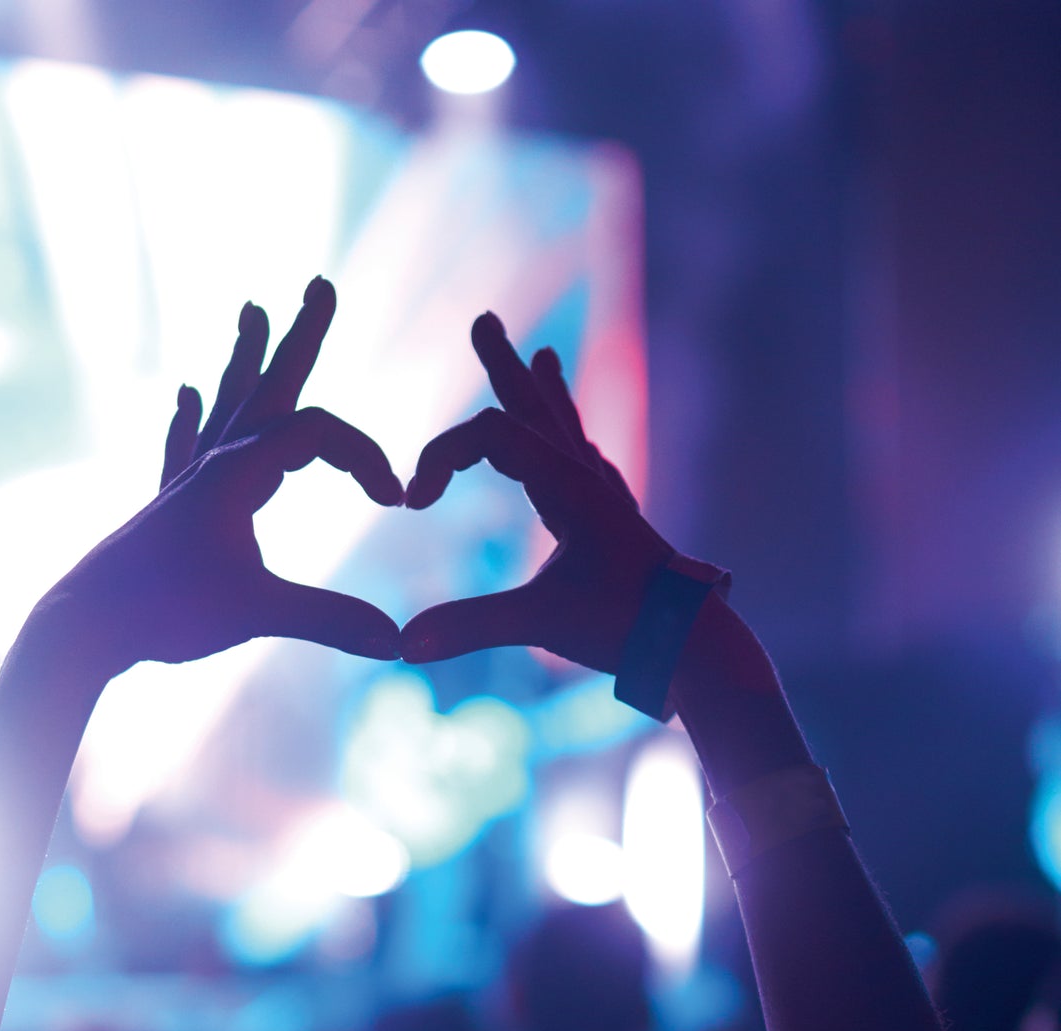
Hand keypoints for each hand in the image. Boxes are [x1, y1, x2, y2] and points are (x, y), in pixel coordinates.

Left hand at [46, 278, 402, 678]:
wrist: (87, 623)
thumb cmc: (166, 612)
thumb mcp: (257, 613)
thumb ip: (329, 619)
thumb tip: (398, 642)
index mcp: (239, 472)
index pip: (319, 435)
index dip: (366, 458)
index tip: (395, 499)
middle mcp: (214, 462)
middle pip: (269, 387)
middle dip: (301, 338)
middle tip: (320, 285)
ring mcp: (189, 480)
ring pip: (226, 404)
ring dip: (245, 359)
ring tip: (250, 309)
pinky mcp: (168, 506)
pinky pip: (185, 446)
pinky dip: (189, 418)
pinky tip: (184, 395)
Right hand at [401, 313, 718, 674]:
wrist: (694, 642)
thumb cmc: (624, 626)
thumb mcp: (540, 622)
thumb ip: (470, 626)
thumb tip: (402, 644)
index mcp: (568, 485)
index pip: (490, 436)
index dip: (441, 457)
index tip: (412, 503)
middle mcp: (587, 480)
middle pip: (534, 408)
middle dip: (503, 367)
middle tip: (485, 319)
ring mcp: (605, 499)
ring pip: (567, 430)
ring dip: (546, 393)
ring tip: (544, 356)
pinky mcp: (617, 525)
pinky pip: (588, 464)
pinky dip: (573, 442)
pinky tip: (581, 445)